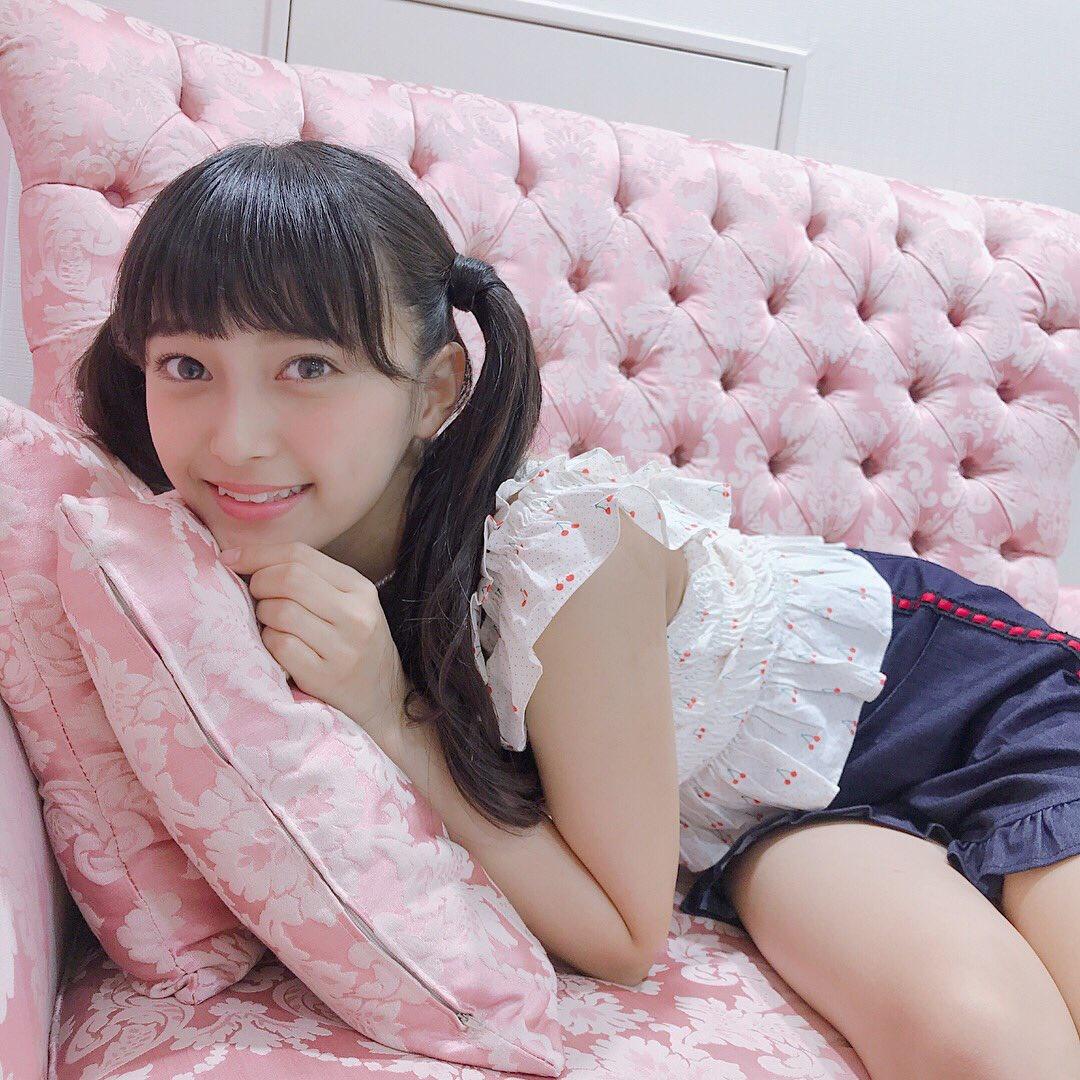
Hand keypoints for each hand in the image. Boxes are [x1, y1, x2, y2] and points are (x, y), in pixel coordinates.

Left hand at [219, 542, 405, 733]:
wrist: (383, 700)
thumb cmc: (353, 646)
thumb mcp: (348, 605)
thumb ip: (310, 580)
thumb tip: (243, 558)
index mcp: (359, 588)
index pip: (300, 555)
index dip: (258, 554)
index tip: (230, 558)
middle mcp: (356, 615)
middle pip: (289, 578)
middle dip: (258, 583)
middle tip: (256, 596)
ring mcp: (343, 648)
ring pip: (280, 611)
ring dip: (263, 615)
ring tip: (271, 624)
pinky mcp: (326, 677)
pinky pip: (280, 646)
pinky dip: (269, 642)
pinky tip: (278, 647)